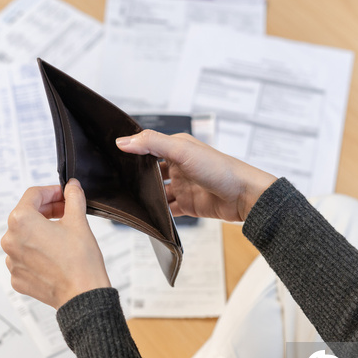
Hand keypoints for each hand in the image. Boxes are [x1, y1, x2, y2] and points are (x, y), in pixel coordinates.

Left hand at [1, 179, 110, 309]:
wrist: (82, 296)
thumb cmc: (80, 262)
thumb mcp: (79, 221)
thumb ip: (73, 198)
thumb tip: (72, 187)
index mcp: (21, 221)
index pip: (33, 195)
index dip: (51, 191)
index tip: (63, 194)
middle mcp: (10, 240)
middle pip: (26, 215)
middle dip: (47, 210)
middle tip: (66, 211)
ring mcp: (12, 261)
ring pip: (25, 237)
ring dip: (41, 232)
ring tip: (62, 235)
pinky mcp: (17, 277)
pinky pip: (25, 257)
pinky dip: (38, 252)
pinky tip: (55, 254)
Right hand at [116, 130, 276, 221]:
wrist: (245, 196)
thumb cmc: (221, 168)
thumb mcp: (182, 150)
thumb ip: (152, 143)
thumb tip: (123, 141)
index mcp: (177, 148)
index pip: (149, 147)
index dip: (132, 151)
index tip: (112, 156)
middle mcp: (178, 166)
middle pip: (150, 172)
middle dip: (135, 177)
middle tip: (115, 182)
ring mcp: (183, 187)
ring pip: (157, 193)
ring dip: (145, 197)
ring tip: (127, 201)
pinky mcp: (188, 205)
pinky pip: (168, 211)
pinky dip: (158, 214)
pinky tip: (146, 216)